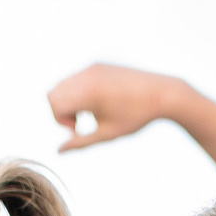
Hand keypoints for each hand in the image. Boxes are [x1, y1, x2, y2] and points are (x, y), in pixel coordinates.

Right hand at [47, 63, 184, 151]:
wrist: (162, 93)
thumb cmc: (135, 116)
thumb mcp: (106, 134)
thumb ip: (80, 143)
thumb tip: (59, 151)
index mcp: (87, 92)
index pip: (53, 103)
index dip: (60, 120)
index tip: (78, 128)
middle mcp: (86, 75)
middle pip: (54, 92)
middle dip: (62, 110)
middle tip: (81, 122)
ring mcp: (92, 67)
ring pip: (64, 84)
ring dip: (70, 101)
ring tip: (92, 111)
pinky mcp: (99, 64)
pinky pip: (77, 78)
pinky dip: (80, 91)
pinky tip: (100, 102)